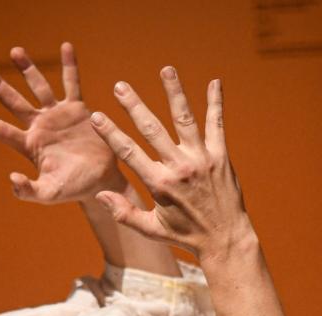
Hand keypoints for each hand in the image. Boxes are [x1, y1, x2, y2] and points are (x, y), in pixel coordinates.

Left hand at [0, 42, 126, 203]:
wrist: (99, 180)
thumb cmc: (73, 188)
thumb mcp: (49, 193)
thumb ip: (29, 191)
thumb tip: (12, 180)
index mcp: (30, 145)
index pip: (4, 132)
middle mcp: (39, 126)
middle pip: (14, 103)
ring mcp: (57, 115)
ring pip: (39, 87)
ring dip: (27, 69)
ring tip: (15, 51)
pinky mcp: (76, 109)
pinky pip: (72, 83)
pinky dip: (69, 66)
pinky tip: (66, 46)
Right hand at [87, 68, 253, 257]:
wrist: (225, 240)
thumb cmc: (185, 236)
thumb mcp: (151, 229)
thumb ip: (124, 213)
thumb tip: (99, 194)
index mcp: (160, 185)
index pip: (128, 152)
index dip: (110, 133)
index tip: (96, 116)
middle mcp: (180, 168)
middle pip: (152, 129)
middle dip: (134, 106)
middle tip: (121, 86)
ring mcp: (202, 159)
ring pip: (184, 119)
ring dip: (174, 92)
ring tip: (166, 69)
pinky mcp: (221, 157)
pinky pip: (217, 125)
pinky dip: (216, 103)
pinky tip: (215, 83)